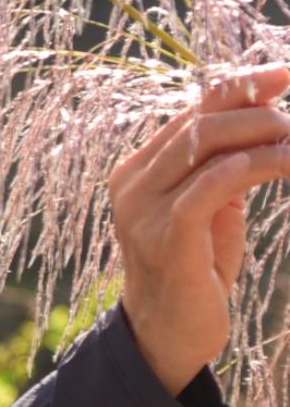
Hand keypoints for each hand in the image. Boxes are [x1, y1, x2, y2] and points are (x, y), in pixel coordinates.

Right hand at [108, 62, 289, 395]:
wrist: (168, 334)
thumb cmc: (193, 270)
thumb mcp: (207, 210)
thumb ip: (218, 170)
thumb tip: (260, 120)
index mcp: (136, 169)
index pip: (189, 113)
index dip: (238, 87)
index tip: (282, 73)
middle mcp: (132, 181)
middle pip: (197, 121)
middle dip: (255, 105)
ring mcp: (142, 207)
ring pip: (204, 144)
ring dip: (260, 133)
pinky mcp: (166, 233)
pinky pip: (215, 183)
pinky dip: (255, 165)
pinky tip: (284, 160)